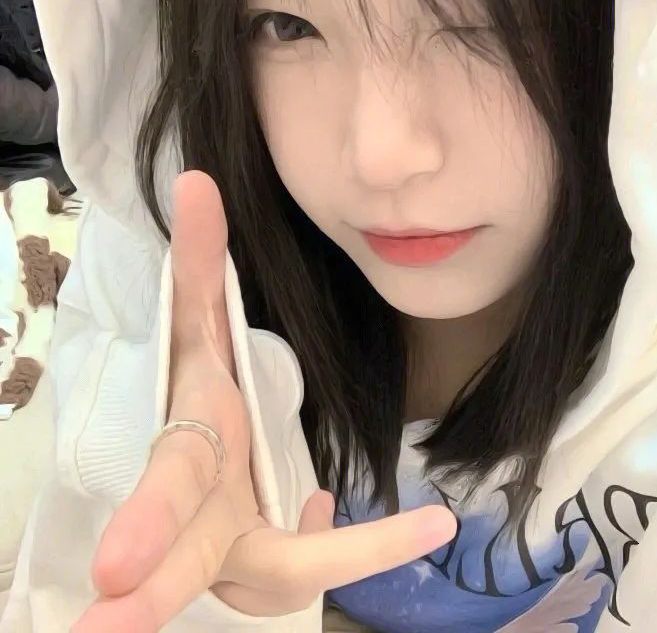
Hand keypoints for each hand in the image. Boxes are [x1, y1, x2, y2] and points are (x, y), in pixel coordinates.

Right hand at [71, 170, 457, 632]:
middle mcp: (203, 512)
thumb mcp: (202, 327)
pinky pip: (308, 557)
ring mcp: (234, 545)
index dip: (142, 529)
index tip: (113, 576)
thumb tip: (197, 180)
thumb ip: (201, 262)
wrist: (206, 453)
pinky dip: (349, 539)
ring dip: (345, 556)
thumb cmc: (201, 394)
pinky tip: (359, 507)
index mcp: (184, 452)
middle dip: (156, 599)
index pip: (163, 487)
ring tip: (428, 525)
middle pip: (188, 561)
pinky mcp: (264, 561)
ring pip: (278, 572)